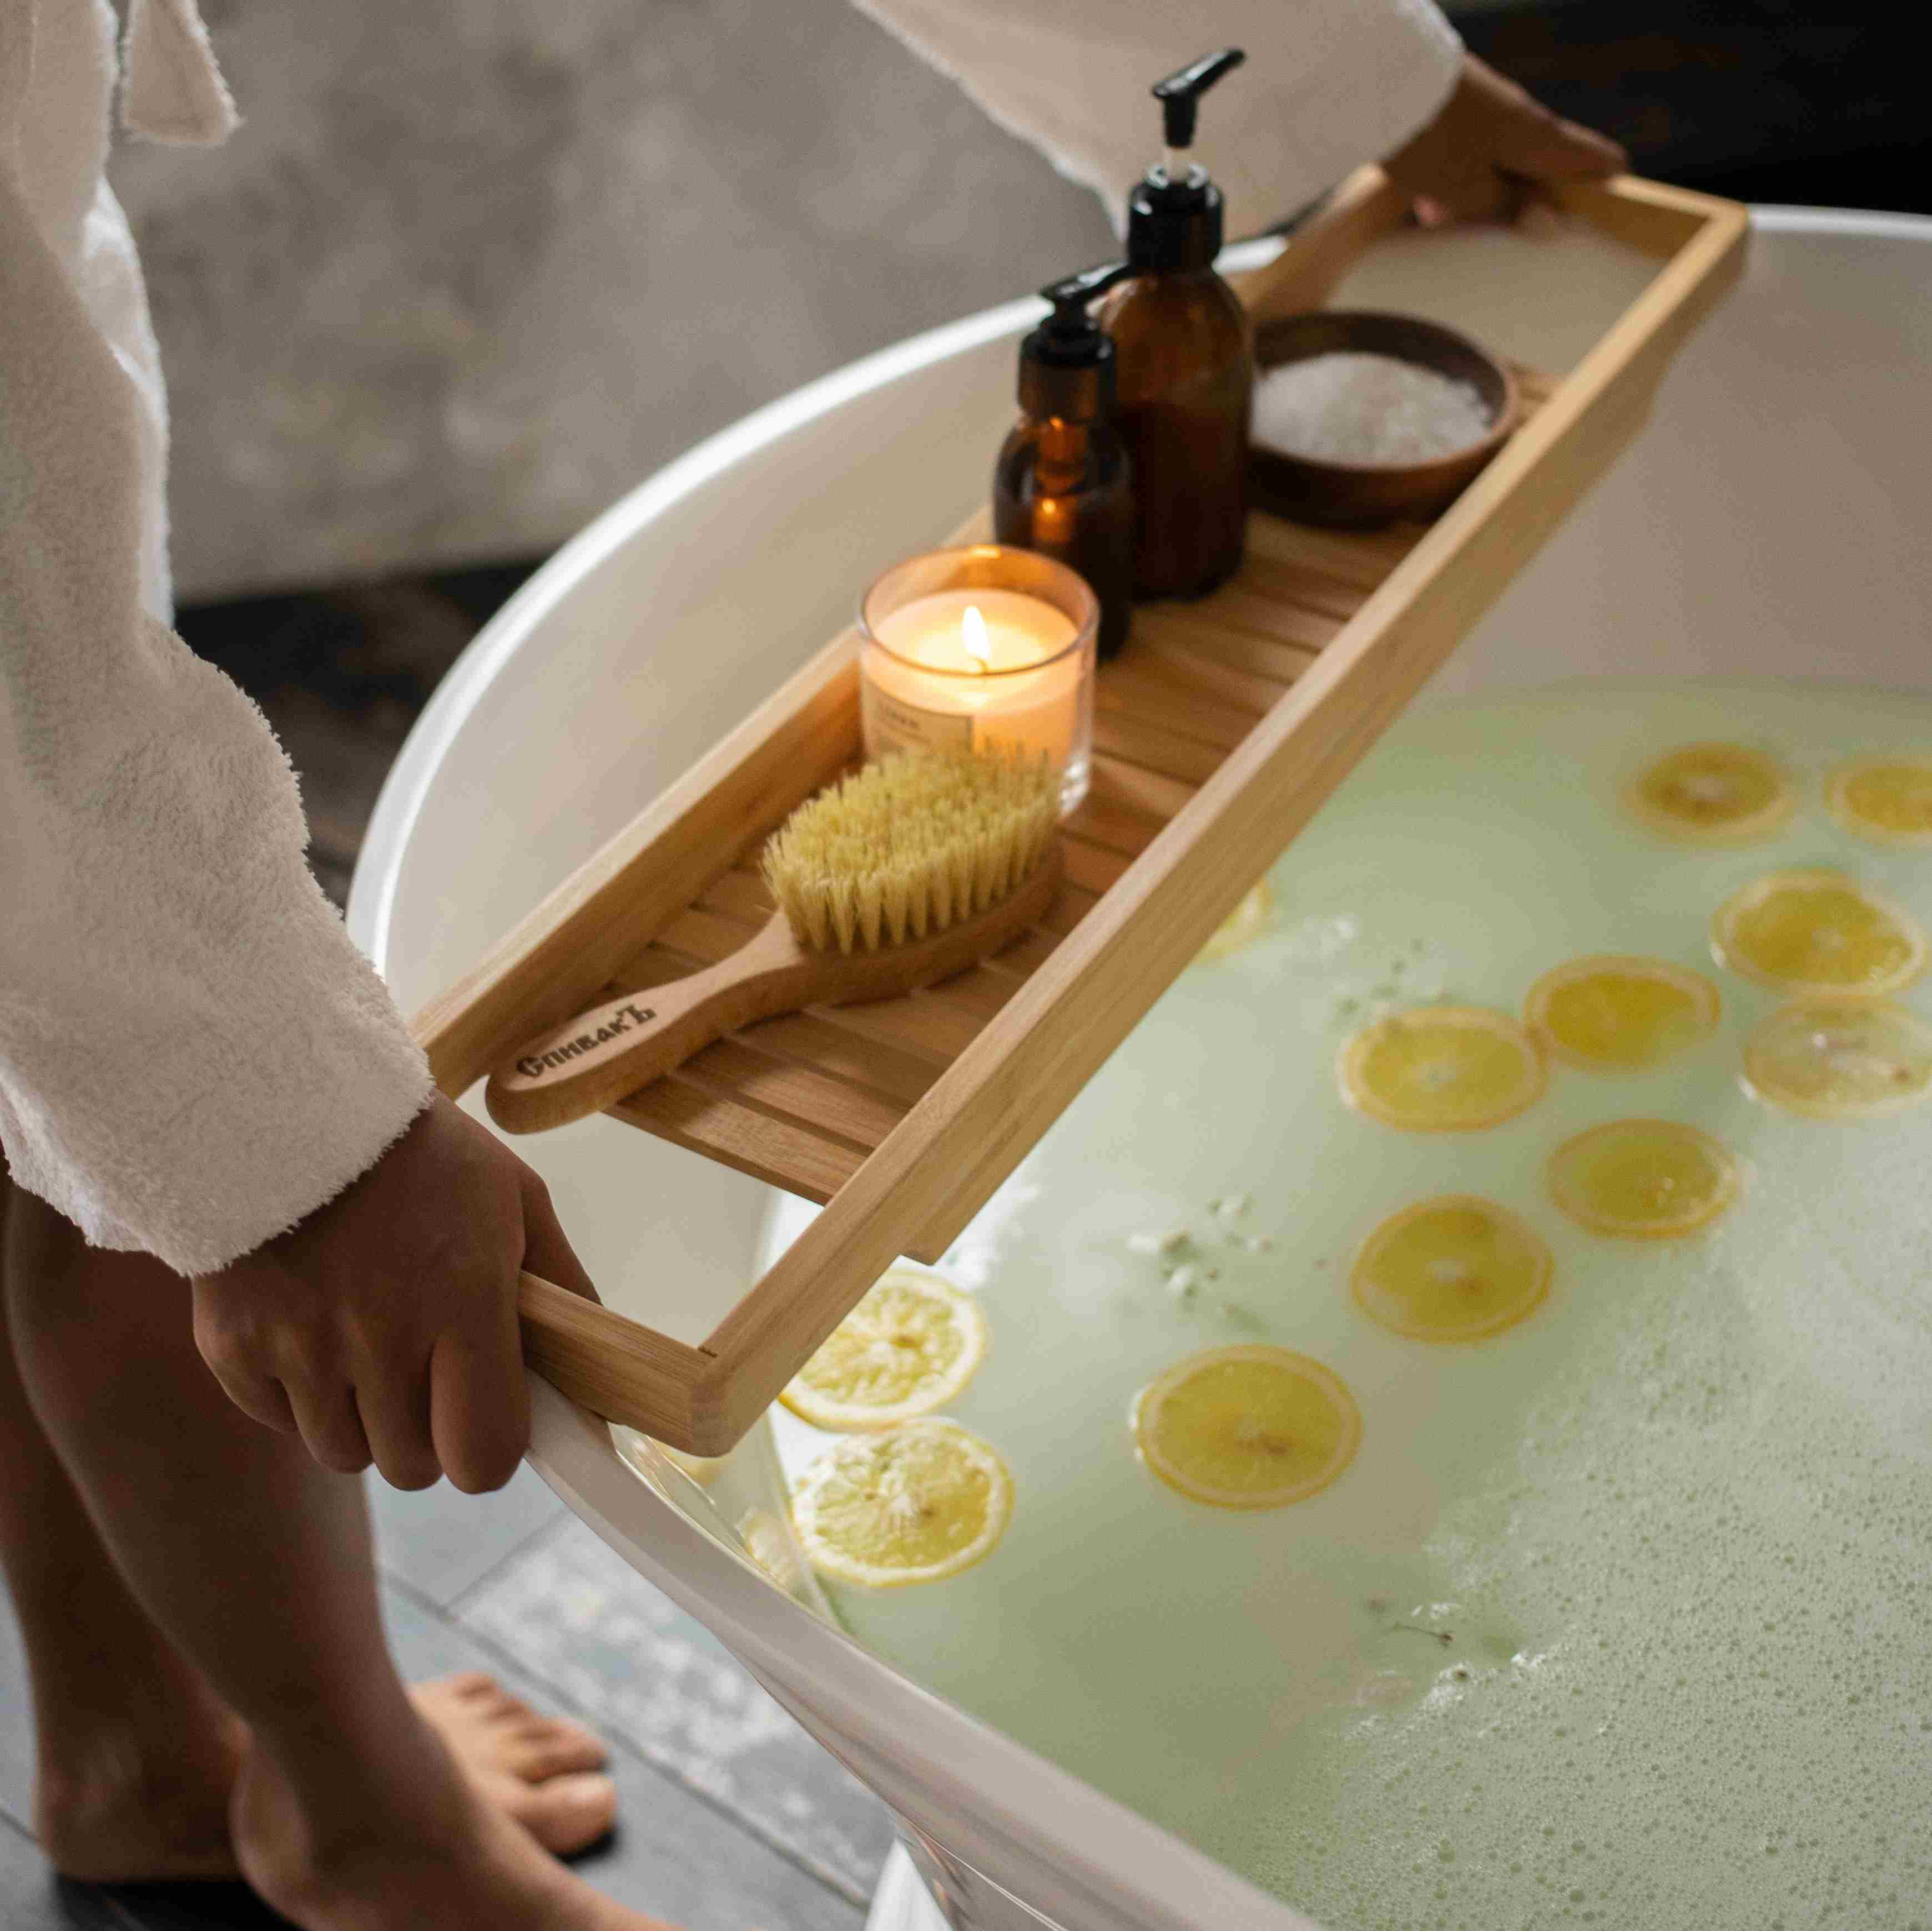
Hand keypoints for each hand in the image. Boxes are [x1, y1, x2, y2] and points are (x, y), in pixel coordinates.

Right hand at [192, 1093, 595, 1491]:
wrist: (287, 1100)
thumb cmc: (421, 1154)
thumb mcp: (515, 1198)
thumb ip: (562, 1289)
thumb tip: (593, 1375)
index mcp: (463, 1301)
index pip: (484, 1456)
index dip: (487, 1448)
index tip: (482, 1412)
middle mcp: (380, 1337)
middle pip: (413, 1468)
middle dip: (425, 1430)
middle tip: (421, 1362)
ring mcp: (299, 1347)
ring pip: (343, 1454)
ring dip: (361, 1417)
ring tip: (364, 1337)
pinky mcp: (232, 1348)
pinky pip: (277, 1422)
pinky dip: (296, 1394)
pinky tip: (309, 1324)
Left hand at [1382, 54, 1627, 226]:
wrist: (1378, 78)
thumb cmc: (1430, 139)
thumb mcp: (1467, 189)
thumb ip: (1507, 207)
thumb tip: (1547, 222)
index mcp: (1539, 137)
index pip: (1594, 158)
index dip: (1605, 186)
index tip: (1607, 214)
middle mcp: (1520, 118)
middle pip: (1543, 166)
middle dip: (1531, 205)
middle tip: (1520, 241)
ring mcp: (1487, 111)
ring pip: (1498, 163)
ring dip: (1483, 199)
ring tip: (1456, 228)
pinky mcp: (1454, 109)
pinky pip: (1467, 154)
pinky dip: (1457, 183)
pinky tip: (1427, 208)